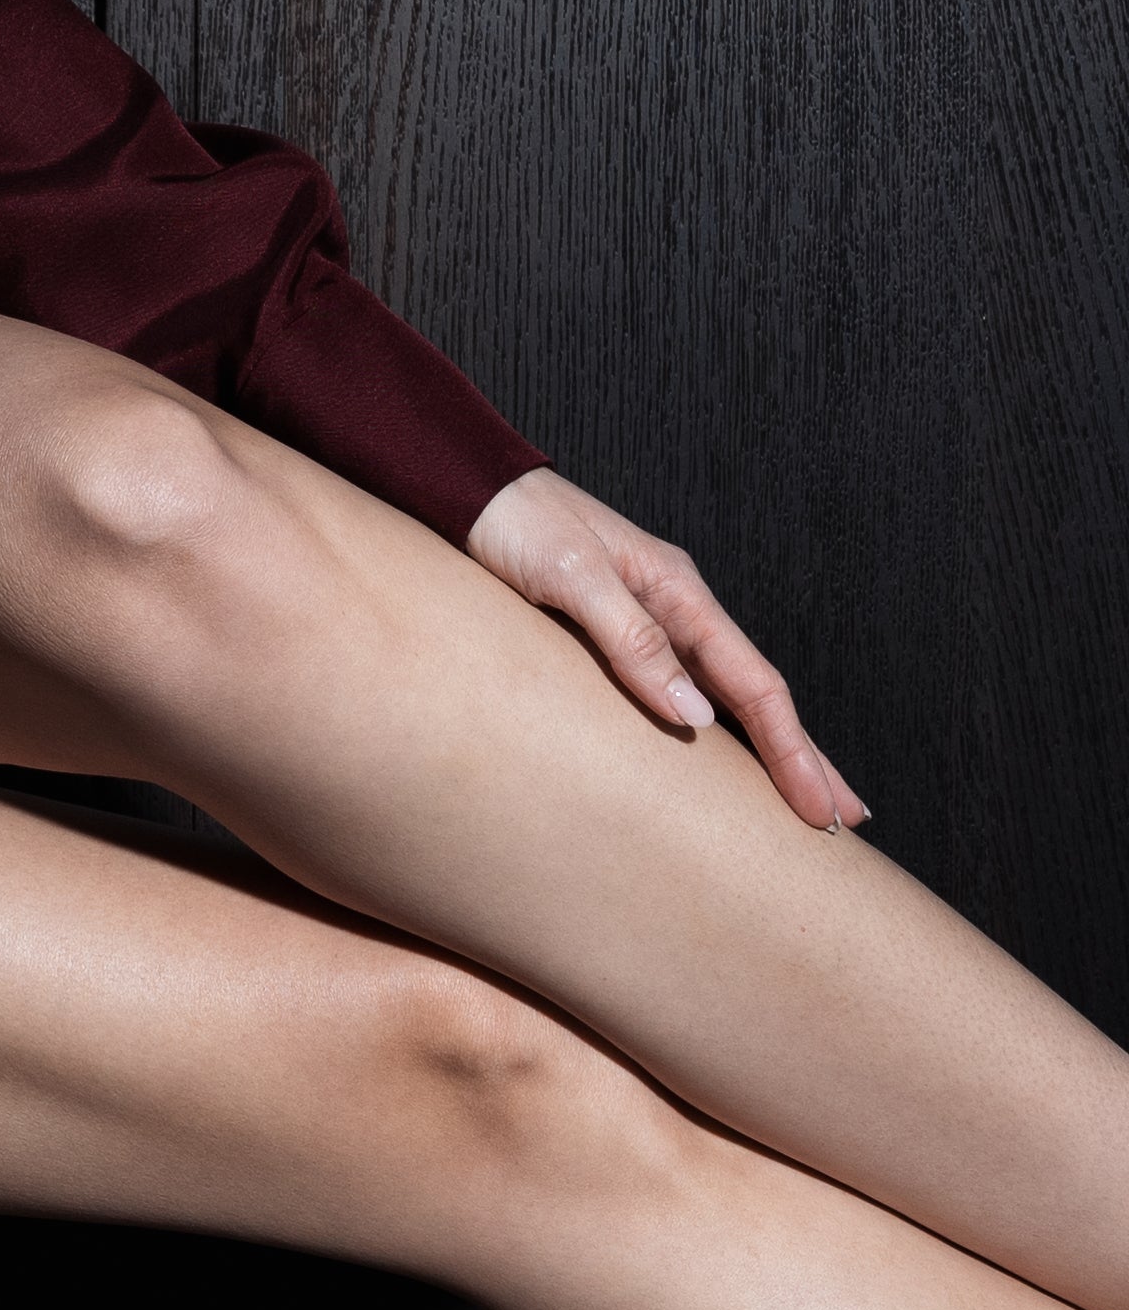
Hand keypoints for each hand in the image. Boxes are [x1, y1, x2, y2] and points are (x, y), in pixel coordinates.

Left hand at [466, 465, 867, 833]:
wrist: (466, 489)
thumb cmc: (518, 523)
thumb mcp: (574, 576)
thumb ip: (631, 639)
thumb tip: (695, 716)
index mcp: (680, 593)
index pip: (755, 685)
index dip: (792, 750)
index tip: (821, 807)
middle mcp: (676, 609)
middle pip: (755, 696)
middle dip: (801, 757)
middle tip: (842, 819)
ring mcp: (650, 621)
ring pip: (725, 698)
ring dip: (765, 749)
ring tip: (800, 800)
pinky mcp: (615, 633)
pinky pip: (680, 692)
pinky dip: (714, 732)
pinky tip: (719, 759)